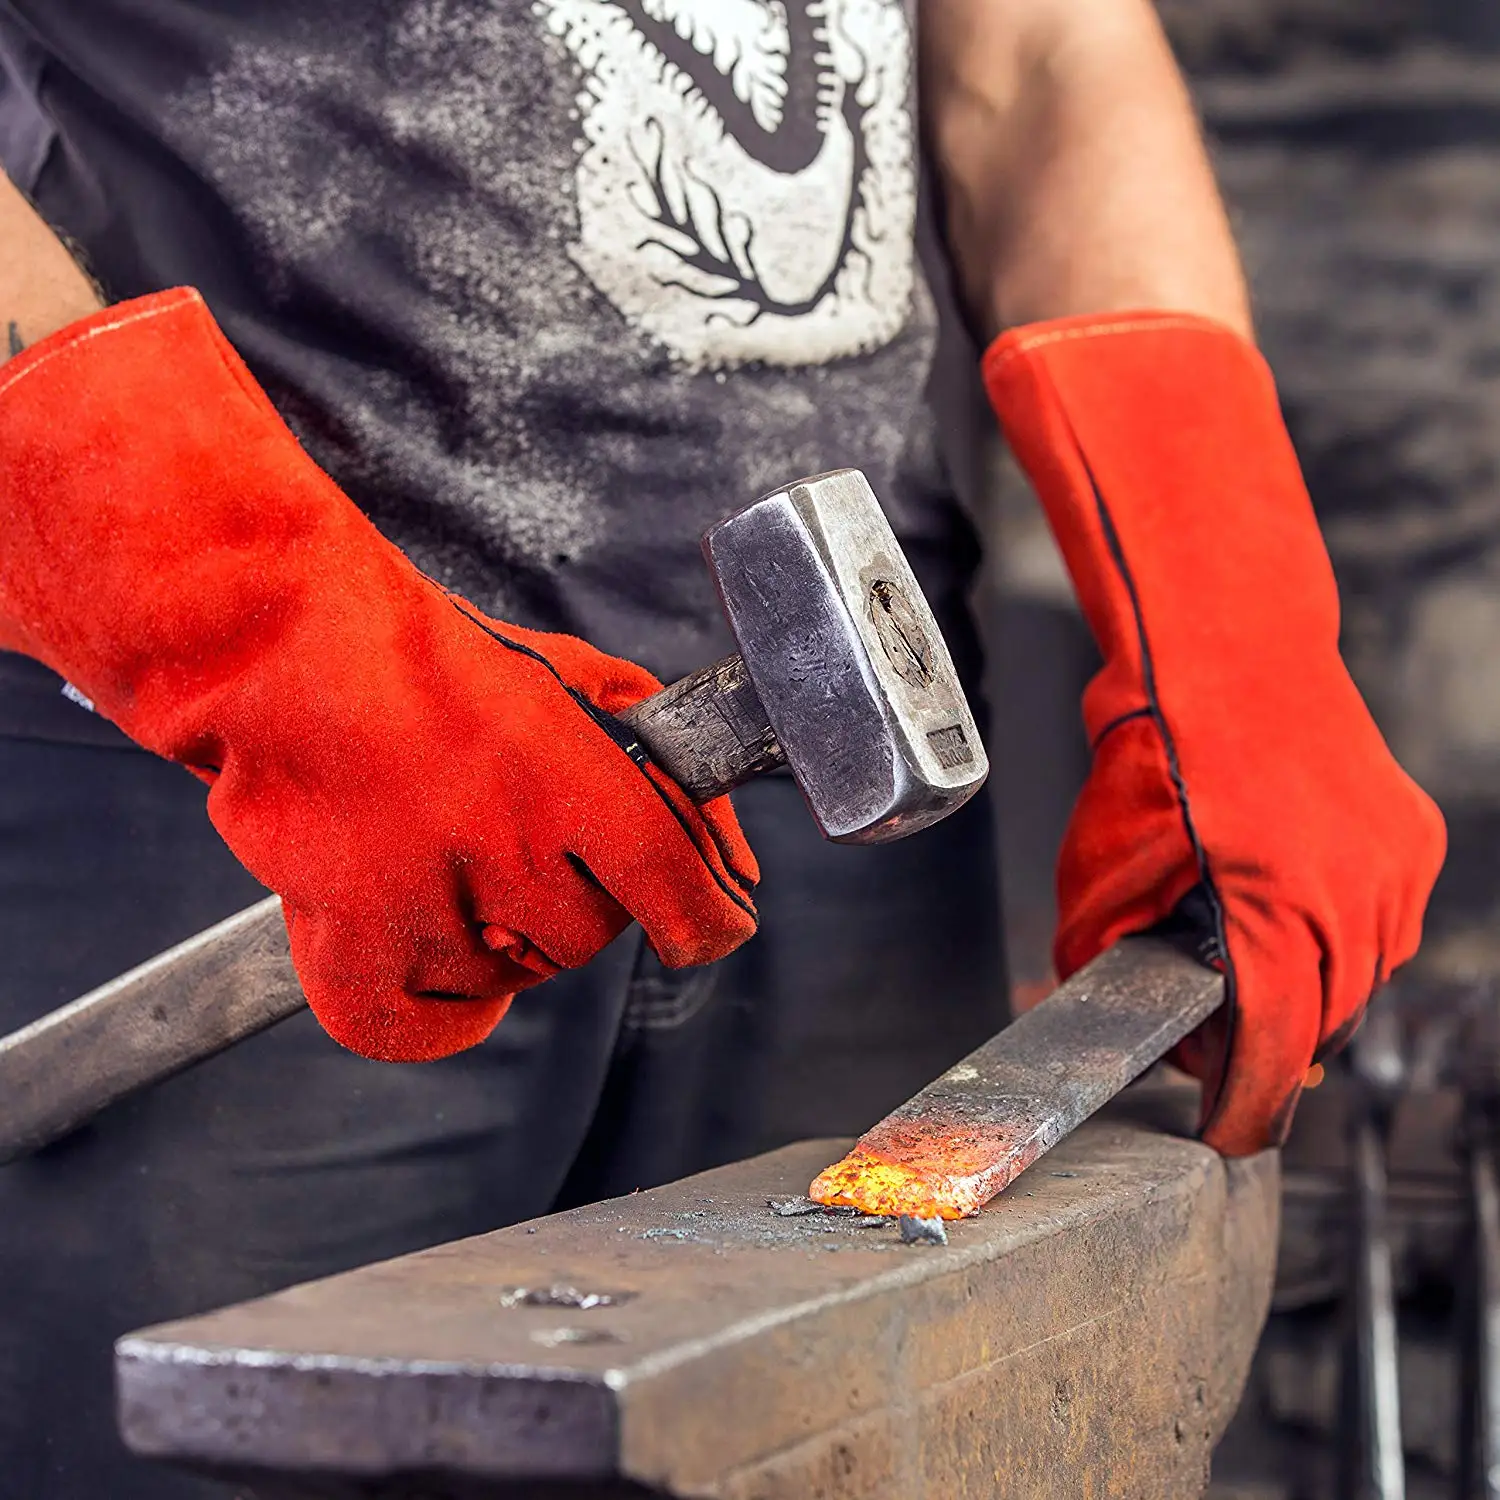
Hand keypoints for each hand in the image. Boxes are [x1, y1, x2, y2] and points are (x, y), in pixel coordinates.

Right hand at [0, 290, 757, 1059]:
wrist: (286, 650)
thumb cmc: (435, 659)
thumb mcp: (578, 676)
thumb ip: (668, 761)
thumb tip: (732, 860)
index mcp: (568, 776)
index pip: (680, 892)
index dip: (712, 920)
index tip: (717, 922)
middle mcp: (501, 847)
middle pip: (591, 938)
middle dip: (580, 897)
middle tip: (531, 839)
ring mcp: (420, 901)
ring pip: (509, 976)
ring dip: (500, 933)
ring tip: (453, 850)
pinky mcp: (346, 937)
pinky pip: (419, 1027)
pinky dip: (442, 1010)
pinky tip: (445, 955)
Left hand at [984, 310, 1444, 1153]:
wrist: (1221, 651)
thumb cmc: (1154, 747)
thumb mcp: (1100, 865)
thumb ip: (1107, 953)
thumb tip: (1112, 1002)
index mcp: (1282, 910)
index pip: (1277, 1048)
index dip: (1249, 1105)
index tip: (1228, 1134)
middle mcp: (1358, 895)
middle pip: (1322, 1020)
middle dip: (1268, 1048)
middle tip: (1212, 1049)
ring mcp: (1397, 864)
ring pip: (1359, 975)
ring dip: (1306, 992)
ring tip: (1245, 981)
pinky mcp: (1412, 834)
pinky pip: (1380, 918)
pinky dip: (1336, 937)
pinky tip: (1287, 921)